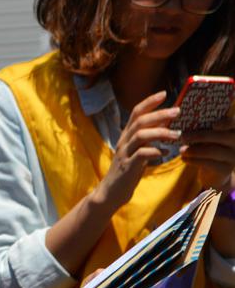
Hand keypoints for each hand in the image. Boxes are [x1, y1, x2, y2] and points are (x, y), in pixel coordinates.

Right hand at [91, 91, 180, 210]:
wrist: (110, 193)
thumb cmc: (127, 172)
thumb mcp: (137, 152)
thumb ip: (148, 139)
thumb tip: (166, 125)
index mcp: (126, 136)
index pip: (135, 113)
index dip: (149, 102)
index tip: (164, 93)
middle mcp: (124, 142)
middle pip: (139, 121)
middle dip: (160, 114)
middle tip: (177, 111)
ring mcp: (124, 154)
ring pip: (140, 136)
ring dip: (160, 132)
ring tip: (176, 134)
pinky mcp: (127, 167)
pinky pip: (141, 155)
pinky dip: (155, 151)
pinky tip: (165, 153)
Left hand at [180, 112, 234, 190]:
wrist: (214, 173)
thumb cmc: (208, 148)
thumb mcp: (208, 138)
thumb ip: (203, 128)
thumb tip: (184, 119)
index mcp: (233, 131)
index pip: (234, 123)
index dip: (227, 123)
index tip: (214, 125)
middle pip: (220, 136)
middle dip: (199, 136)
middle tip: (182, 136)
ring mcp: (233, 157)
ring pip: (212, 151)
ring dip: (193, 150)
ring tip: (181, 150)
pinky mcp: (226, 169)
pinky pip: (208, 163)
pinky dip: (193, 160)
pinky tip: (184, 158)